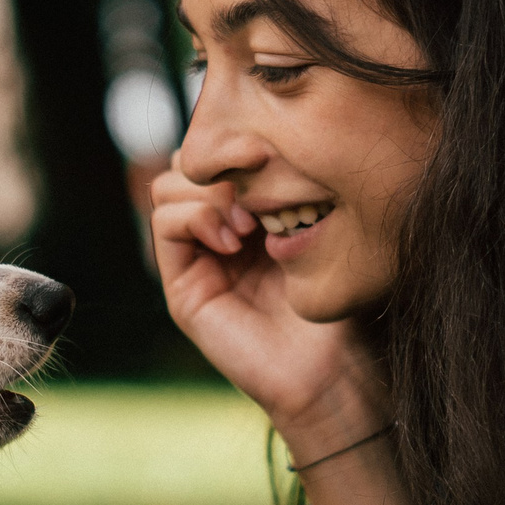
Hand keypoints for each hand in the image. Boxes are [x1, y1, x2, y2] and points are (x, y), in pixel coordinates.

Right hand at [148, 160, 383, 452]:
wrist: (332, 369)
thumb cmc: (339, 302)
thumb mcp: (319, 230)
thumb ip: (289, 187)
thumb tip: (266, 136)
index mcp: (250, 218)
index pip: (218, 156)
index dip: (236, 142)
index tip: (272, 144)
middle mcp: (218, 236)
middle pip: (187, 164)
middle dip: (219, 161)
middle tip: (259, 174)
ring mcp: (197, 261)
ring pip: (168, 188)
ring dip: (208, 192)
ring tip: (250, 223)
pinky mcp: (182, 289)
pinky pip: (164, 224)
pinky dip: (195, 217)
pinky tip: (235, 240)